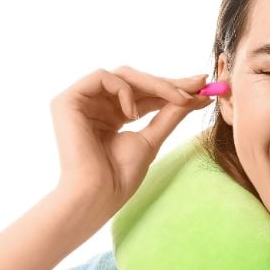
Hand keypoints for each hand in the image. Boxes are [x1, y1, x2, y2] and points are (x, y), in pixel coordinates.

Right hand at [48, 66, 211, 217]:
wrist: (97, 194)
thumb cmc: (120, 176)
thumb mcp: (152, 139)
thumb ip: (170, 115)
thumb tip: (195, 97)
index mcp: (112, 115)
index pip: (144, 94)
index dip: (172, 88)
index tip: (201, 87)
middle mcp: (95, 104)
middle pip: (135, 80)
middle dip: (169, 82)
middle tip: (197, 84)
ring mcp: (81, 101)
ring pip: (123, 75)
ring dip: (155, 84)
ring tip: (177, 99)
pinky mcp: (68, 100)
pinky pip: (102, 77)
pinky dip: (124, 91)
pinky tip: (132, 114)